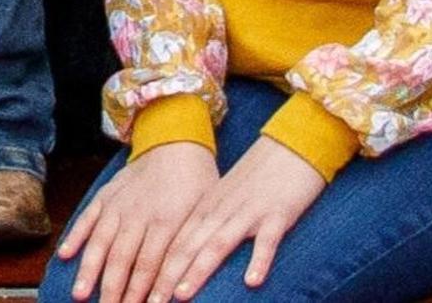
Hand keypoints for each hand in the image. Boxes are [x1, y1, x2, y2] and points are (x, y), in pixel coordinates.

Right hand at [54, 139, 217, 302]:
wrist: (176, 138)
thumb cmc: (197, 180)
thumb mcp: (204, 212)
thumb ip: (192, 245)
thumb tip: (184, 283)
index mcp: (166, 221)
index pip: (149, 265)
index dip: (141, 292)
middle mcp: (138, 215)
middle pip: (122, 260)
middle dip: (113, 291)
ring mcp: (118, 204)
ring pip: (100, 241)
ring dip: (89, 270)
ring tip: (80, 295)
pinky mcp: (107, 194)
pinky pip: (88, 216)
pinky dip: (76, 235)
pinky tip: (65, 255)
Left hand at [160, 135, 325, 293]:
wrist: (292, 144)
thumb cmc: (259, 176)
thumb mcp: (226, 198)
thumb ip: (209, 224)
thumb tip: (190, 255)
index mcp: (207, 208)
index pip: (175, 243)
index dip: (156, 269)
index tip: (140, 293)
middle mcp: (221, 211)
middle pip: (188, 247)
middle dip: (167, 277)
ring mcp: (248, 212)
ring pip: (218, 244)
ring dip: (198, 271)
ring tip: (181, 296)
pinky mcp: (277, 214)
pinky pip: (267, 241)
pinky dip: (259, 261)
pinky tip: (252, 282)